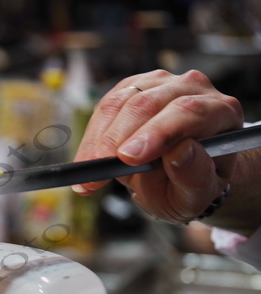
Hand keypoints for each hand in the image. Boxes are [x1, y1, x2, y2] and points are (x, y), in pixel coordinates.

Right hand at [72, 69, 243, 224]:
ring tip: (89, 170)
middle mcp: (192, 88)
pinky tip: (89, 157)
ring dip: (99, 138)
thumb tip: (180, 153)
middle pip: (148, 102)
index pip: (188, 111)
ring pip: (121, 101)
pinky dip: (93, 134)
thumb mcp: (198, 194)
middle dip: (117, 137)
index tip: (129, 158)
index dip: (156, 132)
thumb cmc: (191, 182)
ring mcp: (160, 84)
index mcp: (220, 112)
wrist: (178, 174)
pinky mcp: (132, 87)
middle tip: (97, 169)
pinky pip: (105, 105)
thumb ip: (195, 176)